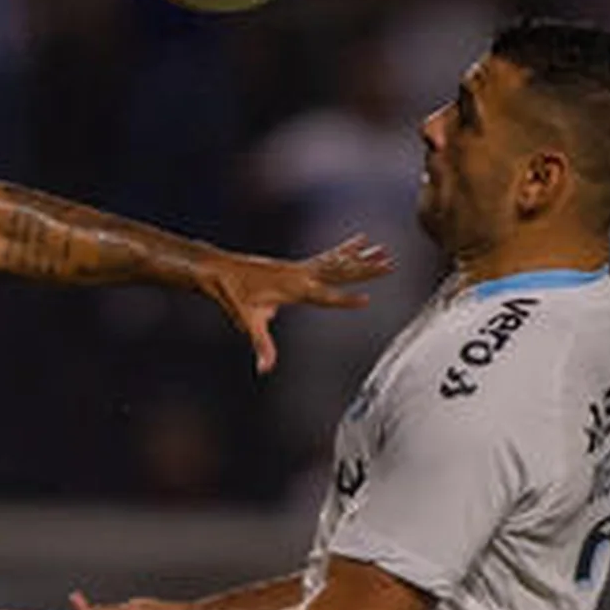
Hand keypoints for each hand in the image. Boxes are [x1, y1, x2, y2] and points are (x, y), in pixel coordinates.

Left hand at [199, 235, 389, 372]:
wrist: (219, 270)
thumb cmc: (233, 297)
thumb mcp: (247, 322)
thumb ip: (261, 345)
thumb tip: (264, 369)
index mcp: (293, 289)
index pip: (325, 296)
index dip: (345, 300)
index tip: (367, 300)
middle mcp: (301, 275)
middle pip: (340, 272)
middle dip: (365, 270)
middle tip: (390, 263)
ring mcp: (300, 268)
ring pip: (338, 262)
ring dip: (362, 257)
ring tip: (385, 250)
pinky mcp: (298, 265)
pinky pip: (327, 257)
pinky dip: (345, 249)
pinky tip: (361, 239)